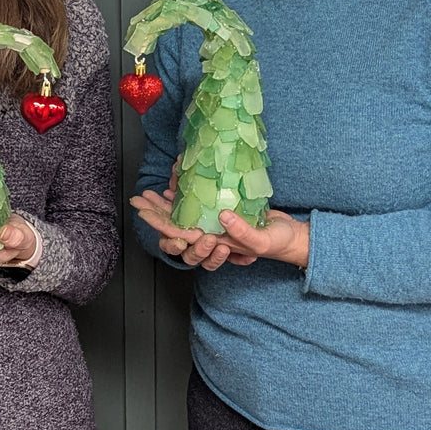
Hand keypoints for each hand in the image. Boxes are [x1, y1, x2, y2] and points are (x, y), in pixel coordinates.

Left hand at [130, 191, 308, 272]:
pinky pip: (201, 205)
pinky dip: (189, 196)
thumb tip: (221, 216)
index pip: (180, 232)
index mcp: (216, 241)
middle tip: (138, 198)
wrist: (292, 238)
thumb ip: (242, 231)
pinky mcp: (226, 213)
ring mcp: (217, 224)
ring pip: (186, 215)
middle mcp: (212, 233)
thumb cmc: (278, 243)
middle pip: (177, 223)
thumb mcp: (261, 240)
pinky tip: (179, 187)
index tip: (142, 210)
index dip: (159, 221)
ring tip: (152, 192)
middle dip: (156, 211)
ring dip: (168, 204)